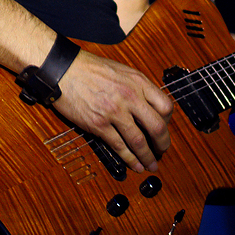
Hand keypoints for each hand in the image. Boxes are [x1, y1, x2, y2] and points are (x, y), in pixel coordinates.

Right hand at [54, 50, 172, 172]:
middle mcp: (130, 96)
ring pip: (139, 141)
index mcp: (138, 81)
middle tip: (163, 151)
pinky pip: (119, 146)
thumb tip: (150, 105)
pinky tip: (135, 165)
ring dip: (148, 156)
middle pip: (157, 126)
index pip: (166, 105)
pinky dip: (130, 159)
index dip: (169, 121)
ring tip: (151, 164)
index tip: (165, 128)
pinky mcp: (99, 124)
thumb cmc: (91, 68)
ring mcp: (115, 111)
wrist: (64, 70)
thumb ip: (137, 87)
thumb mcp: (122, 71)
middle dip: (163, 144)